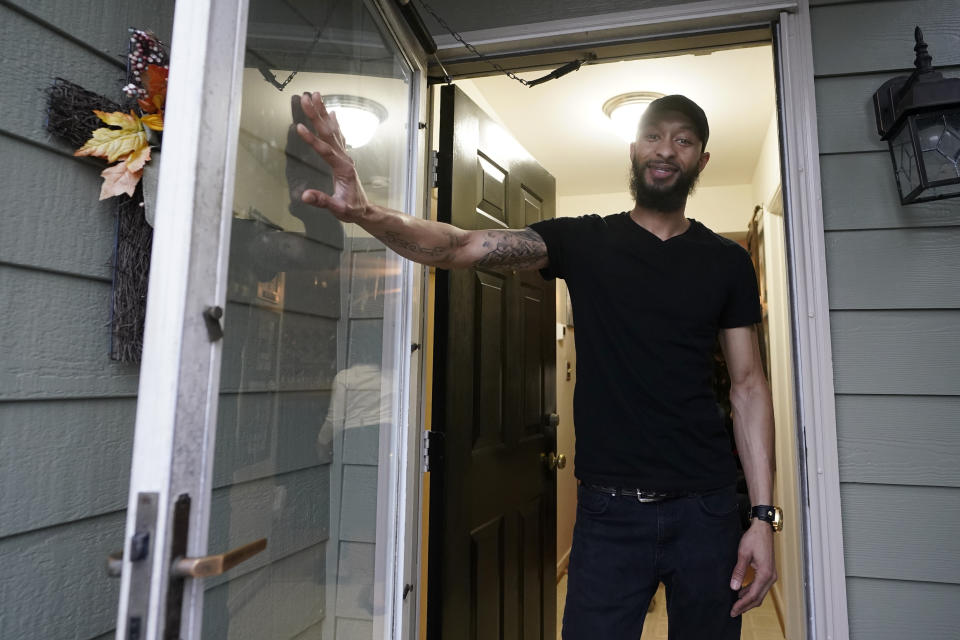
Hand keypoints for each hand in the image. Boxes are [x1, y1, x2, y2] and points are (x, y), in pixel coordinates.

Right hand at [294, 91, 369, 222]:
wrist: (364, 210)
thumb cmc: (351, 209)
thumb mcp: (338, 209)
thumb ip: (322, 201)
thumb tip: (305, 196)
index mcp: (343, 168)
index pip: (324, 151)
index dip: (311, 139)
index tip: (299, 127)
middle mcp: (345, 158)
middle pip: (328, 132)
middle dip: (316, 114)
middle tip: (306, 97)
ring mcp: (345, 156)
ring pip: (333, 130)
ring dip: (323, 112)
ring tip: (316, 95)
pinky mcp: (343, 157)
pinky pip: (338, 136)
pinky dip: (334, 123)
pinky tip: (332, 113)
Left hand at [729, 519, 776, 616]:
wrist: (762, 528)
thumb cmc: (753, 538)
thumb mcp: (743, 554)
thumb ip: (739, 571)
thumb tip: (734, 587)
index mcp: (765, 574)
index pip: (753, 595)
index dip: (742, 604)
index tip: (733, 610)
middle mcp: (770, 577)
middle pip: (758, 597)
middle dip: (745, 606)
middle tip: (733, 612)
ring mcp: (771, 575)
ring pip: (760, 593)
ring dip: (748, 600)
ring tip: (736, 605)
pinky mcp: (768, 572)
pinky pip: (760, 587)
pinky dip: (751, 592)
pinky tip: (741, 593)